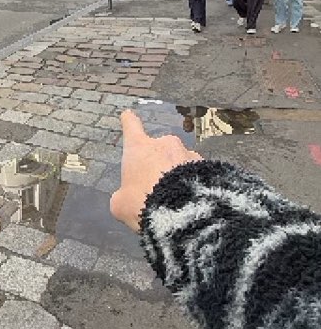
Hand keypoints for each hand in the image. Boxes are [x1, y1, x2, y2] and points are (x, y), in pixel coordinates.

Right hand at [110, 110, 201, 232]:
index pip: (131, 127)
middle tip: (155, 188)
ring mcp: (188, 153)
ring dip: (176, 174)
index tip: (128, 115)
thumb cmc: (144, 203)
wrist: (182, 213)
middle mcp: (165, 144)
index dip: (129, 121)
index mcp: (139, 147)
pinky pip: (196, 173)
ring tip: (175, 198)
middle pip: (158, 150)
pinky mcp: (207, 166)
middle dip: (157, 164)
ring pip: (179, 162)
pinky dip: (192, 183)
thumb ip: (122, 196)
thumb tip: (125, 197)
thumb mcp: (121, 204)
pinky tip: (190, 200)